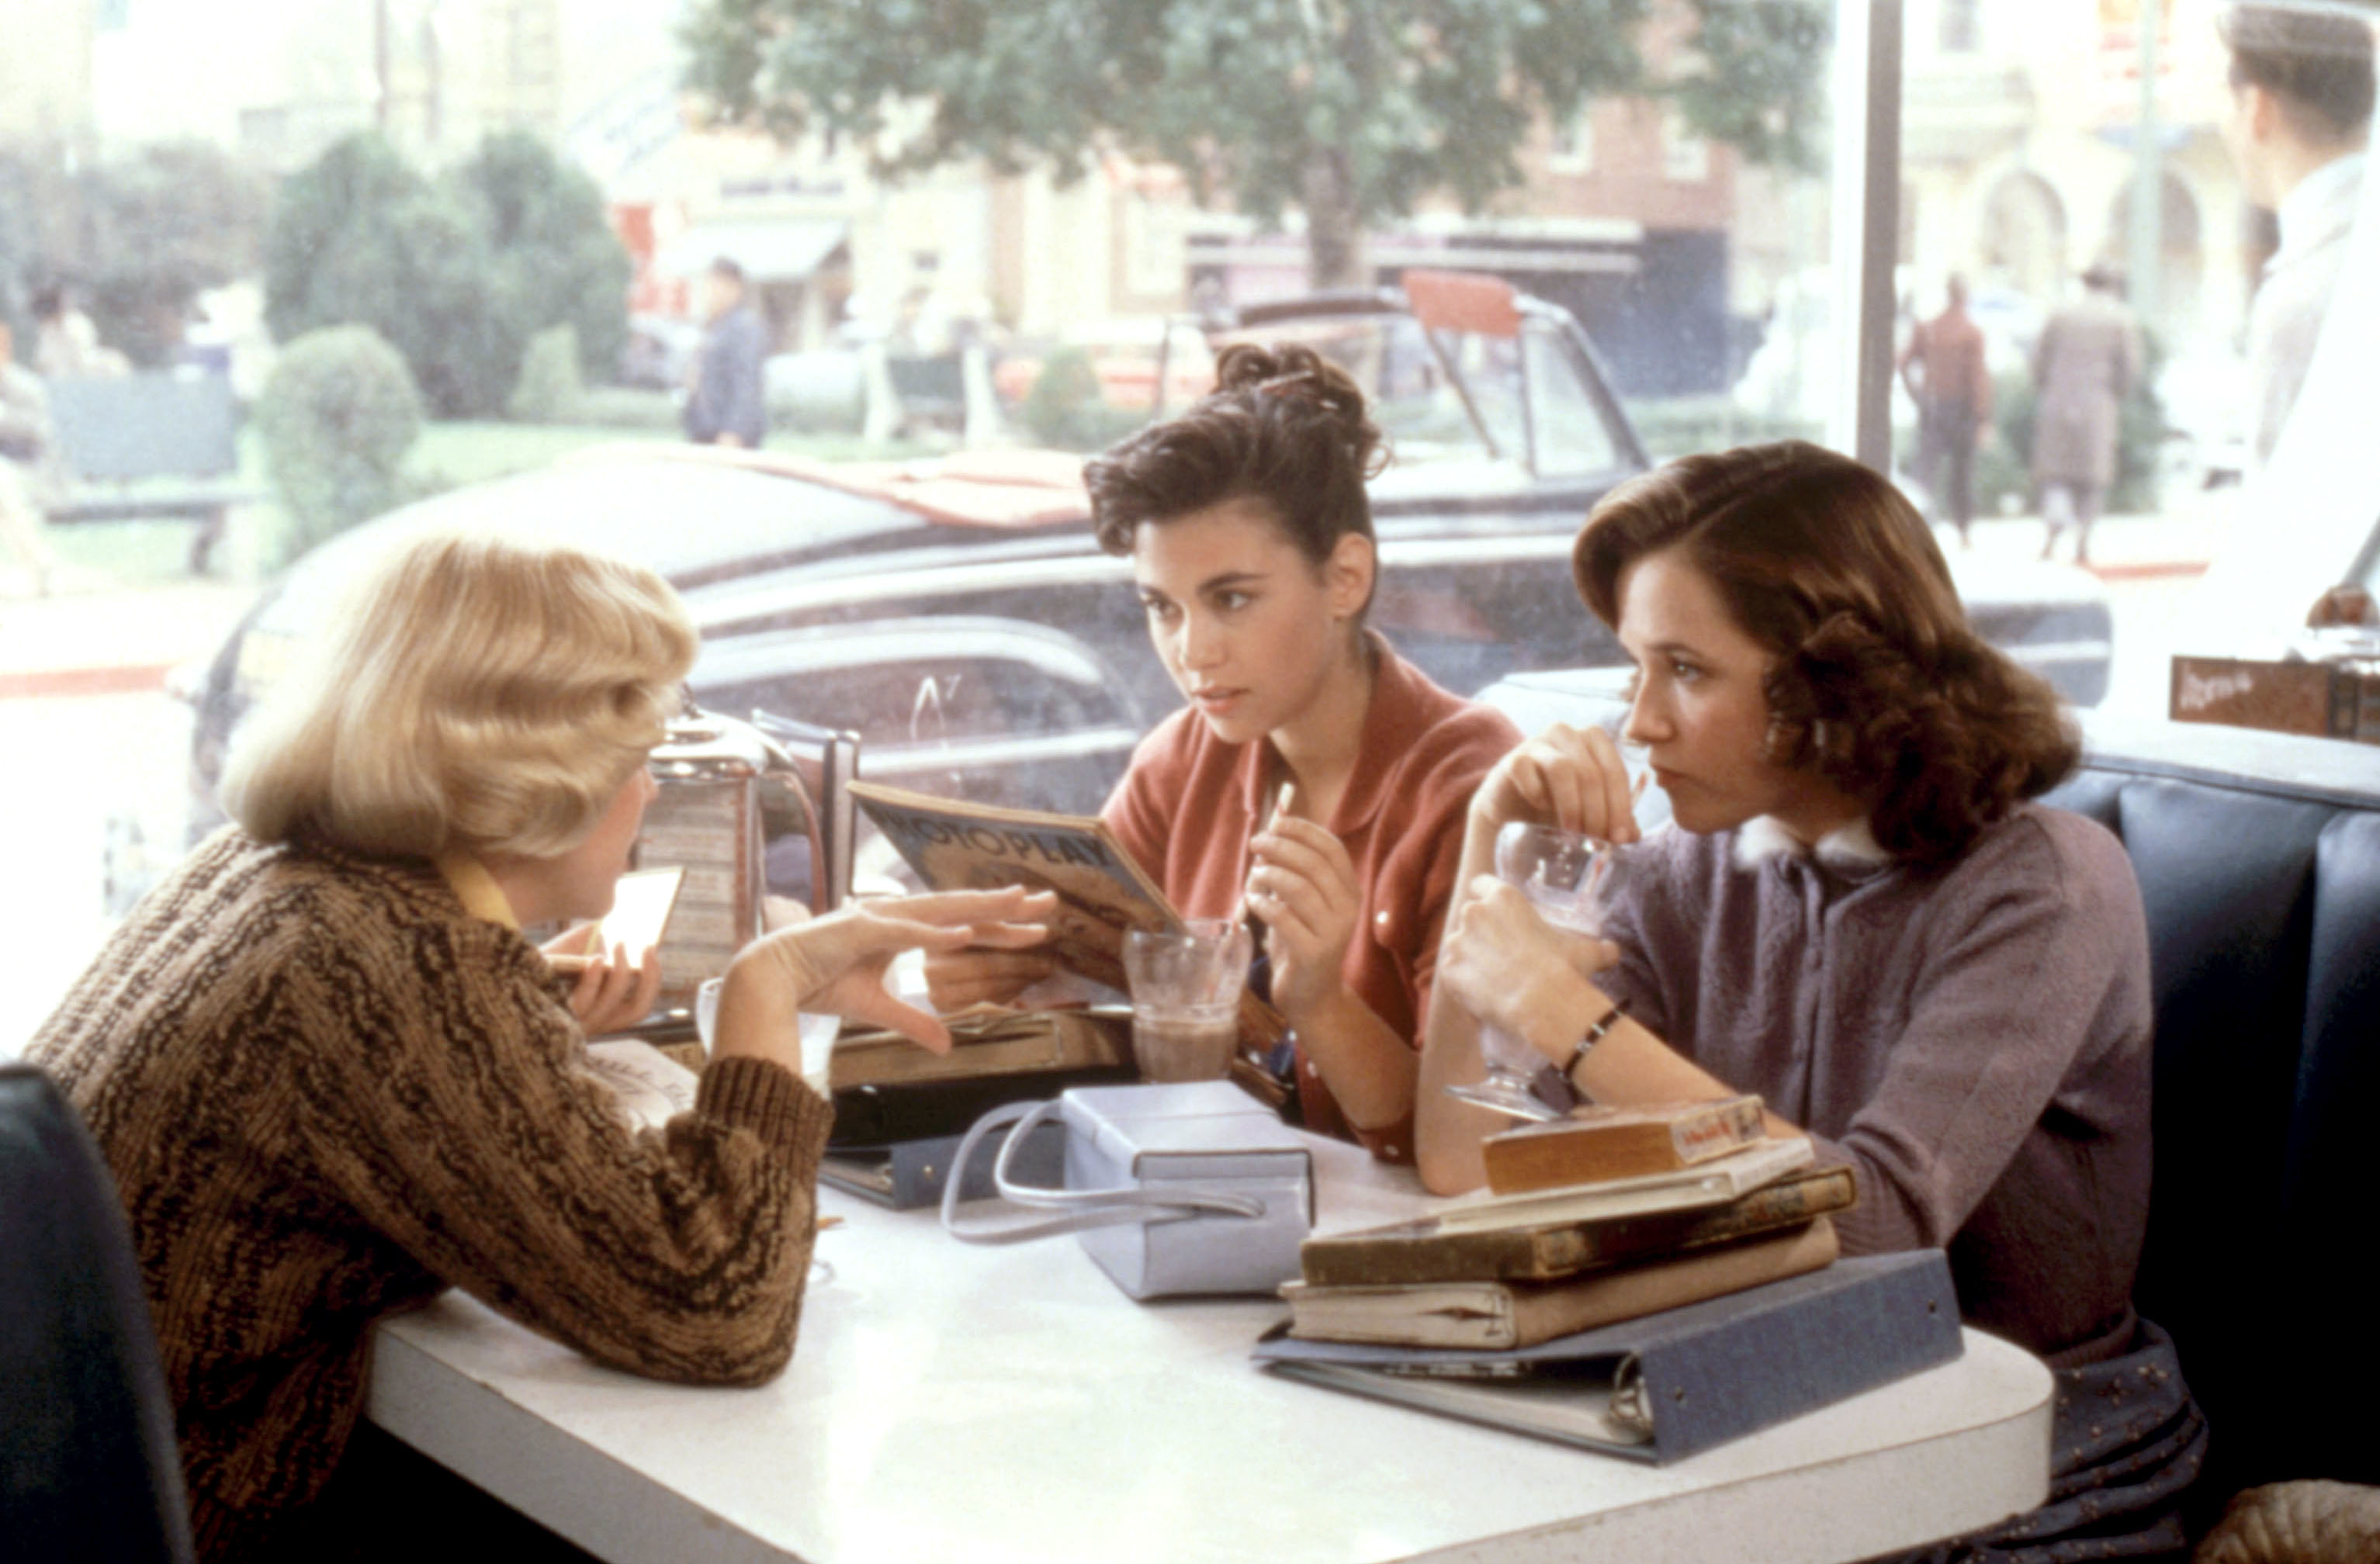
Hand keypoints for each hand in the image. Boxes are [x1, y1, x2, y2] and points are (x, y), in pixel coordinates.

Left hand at [543, 926, 664, 1035]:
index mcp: (601, 1012)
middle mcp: (593, 1024)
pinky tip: (596, 959)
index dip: (652, 980)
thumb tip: (624, 927)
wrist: (498, 969)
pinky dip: (594, 980)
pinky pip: (584, 1003)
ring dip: (621, 972)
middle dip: (648, 978)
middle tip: (647, 947)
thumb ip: (595, 942)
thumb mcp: (573, 950)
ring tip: (619, 942)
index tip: (651, 948)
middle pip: (635, 1012)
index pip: (638, 1007)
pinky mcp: (555, 1017)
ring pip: (611, 1005)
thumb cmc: (537, 963)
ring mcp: (574, 1024)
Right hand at [717, 887, 1056, 1060]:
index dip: (999, 926)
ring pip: (940, 910)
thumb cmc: (819, 983)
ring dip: (980, 907)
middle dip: (1005, 906)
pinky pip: (903, 931)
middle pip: (962, 909)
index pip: (962, 926)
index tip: (1036, 926)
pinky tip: (963, 933)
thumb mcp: (878, 1009)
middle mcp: (896, 916)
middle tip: (1049, 901)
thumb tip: (948, 1045)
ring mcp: (878, 919)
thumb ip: (914, 1022)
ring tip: (1018, 903)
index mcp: (903, 929)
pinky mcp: (858, 930)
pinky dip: (933, 931)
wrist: (770, 978)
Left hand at [1245, 815, 1360, 1023]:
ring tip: (1253, 876)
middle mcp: (1348, 909)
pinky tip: (1251, 900)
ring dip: (1270, 874)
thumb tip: (1269, 834)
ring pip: (1300, 888)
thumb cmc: (1302, 941)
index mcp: (1349, 891)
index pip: (1332, 848)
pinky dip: (1263, 903)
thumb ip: (1293, 872)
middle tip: (1255, 843)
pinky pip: (1284, 918)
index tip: (1277, 822)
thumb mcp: (1301, 903)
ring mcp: (1333, 932)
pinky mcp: (1313, 953)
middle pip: (1314, 864)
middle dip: (1281, 847)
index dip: (1304, 830)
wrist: (1311, 995)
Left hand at [1436, 877, 1619, 1059]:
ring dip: (1469, 956)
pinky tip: (1481, 994)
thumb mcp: (1587, 952)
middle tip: (1500, 952)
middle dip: (1480, 931)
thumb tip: (1613, 951)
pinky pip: (1452, 973)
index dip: (1487, 896)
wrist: (1543, 1002)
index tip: (1495, 912)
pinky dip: (1462, 982)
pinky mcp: (1448, 970)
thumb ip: (1599, 947)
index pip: (1482, 884)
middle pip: (1469, 915)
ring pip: (1458, 945)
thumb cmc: (1565, 969)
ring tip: (1491, 976)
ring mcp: (1457, 942)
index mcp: (1503, 898)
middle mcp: (1474, 913)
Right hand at [1470, 722, 1638, 845]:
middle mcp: (1568, 734)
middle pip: (1592, 772)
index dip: (1621, 806)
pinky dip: (1537, 793)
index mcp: (1594, 741)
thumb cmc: (1558, 805)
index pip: (1615, 771)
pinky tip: (1541, 808)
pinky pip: (1527, 771)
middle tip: (1596, 841)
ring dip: (1571, 805)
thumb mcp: (1591, 814)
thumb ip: (1613, 820)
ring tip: (1572, 831)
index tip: (1620, 838)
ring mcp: (1538, 743)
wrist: (1513, 808)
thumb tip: (1632, 835)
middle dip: (1598, 811)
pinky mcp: (1513, 758)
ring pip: (1563, 768)